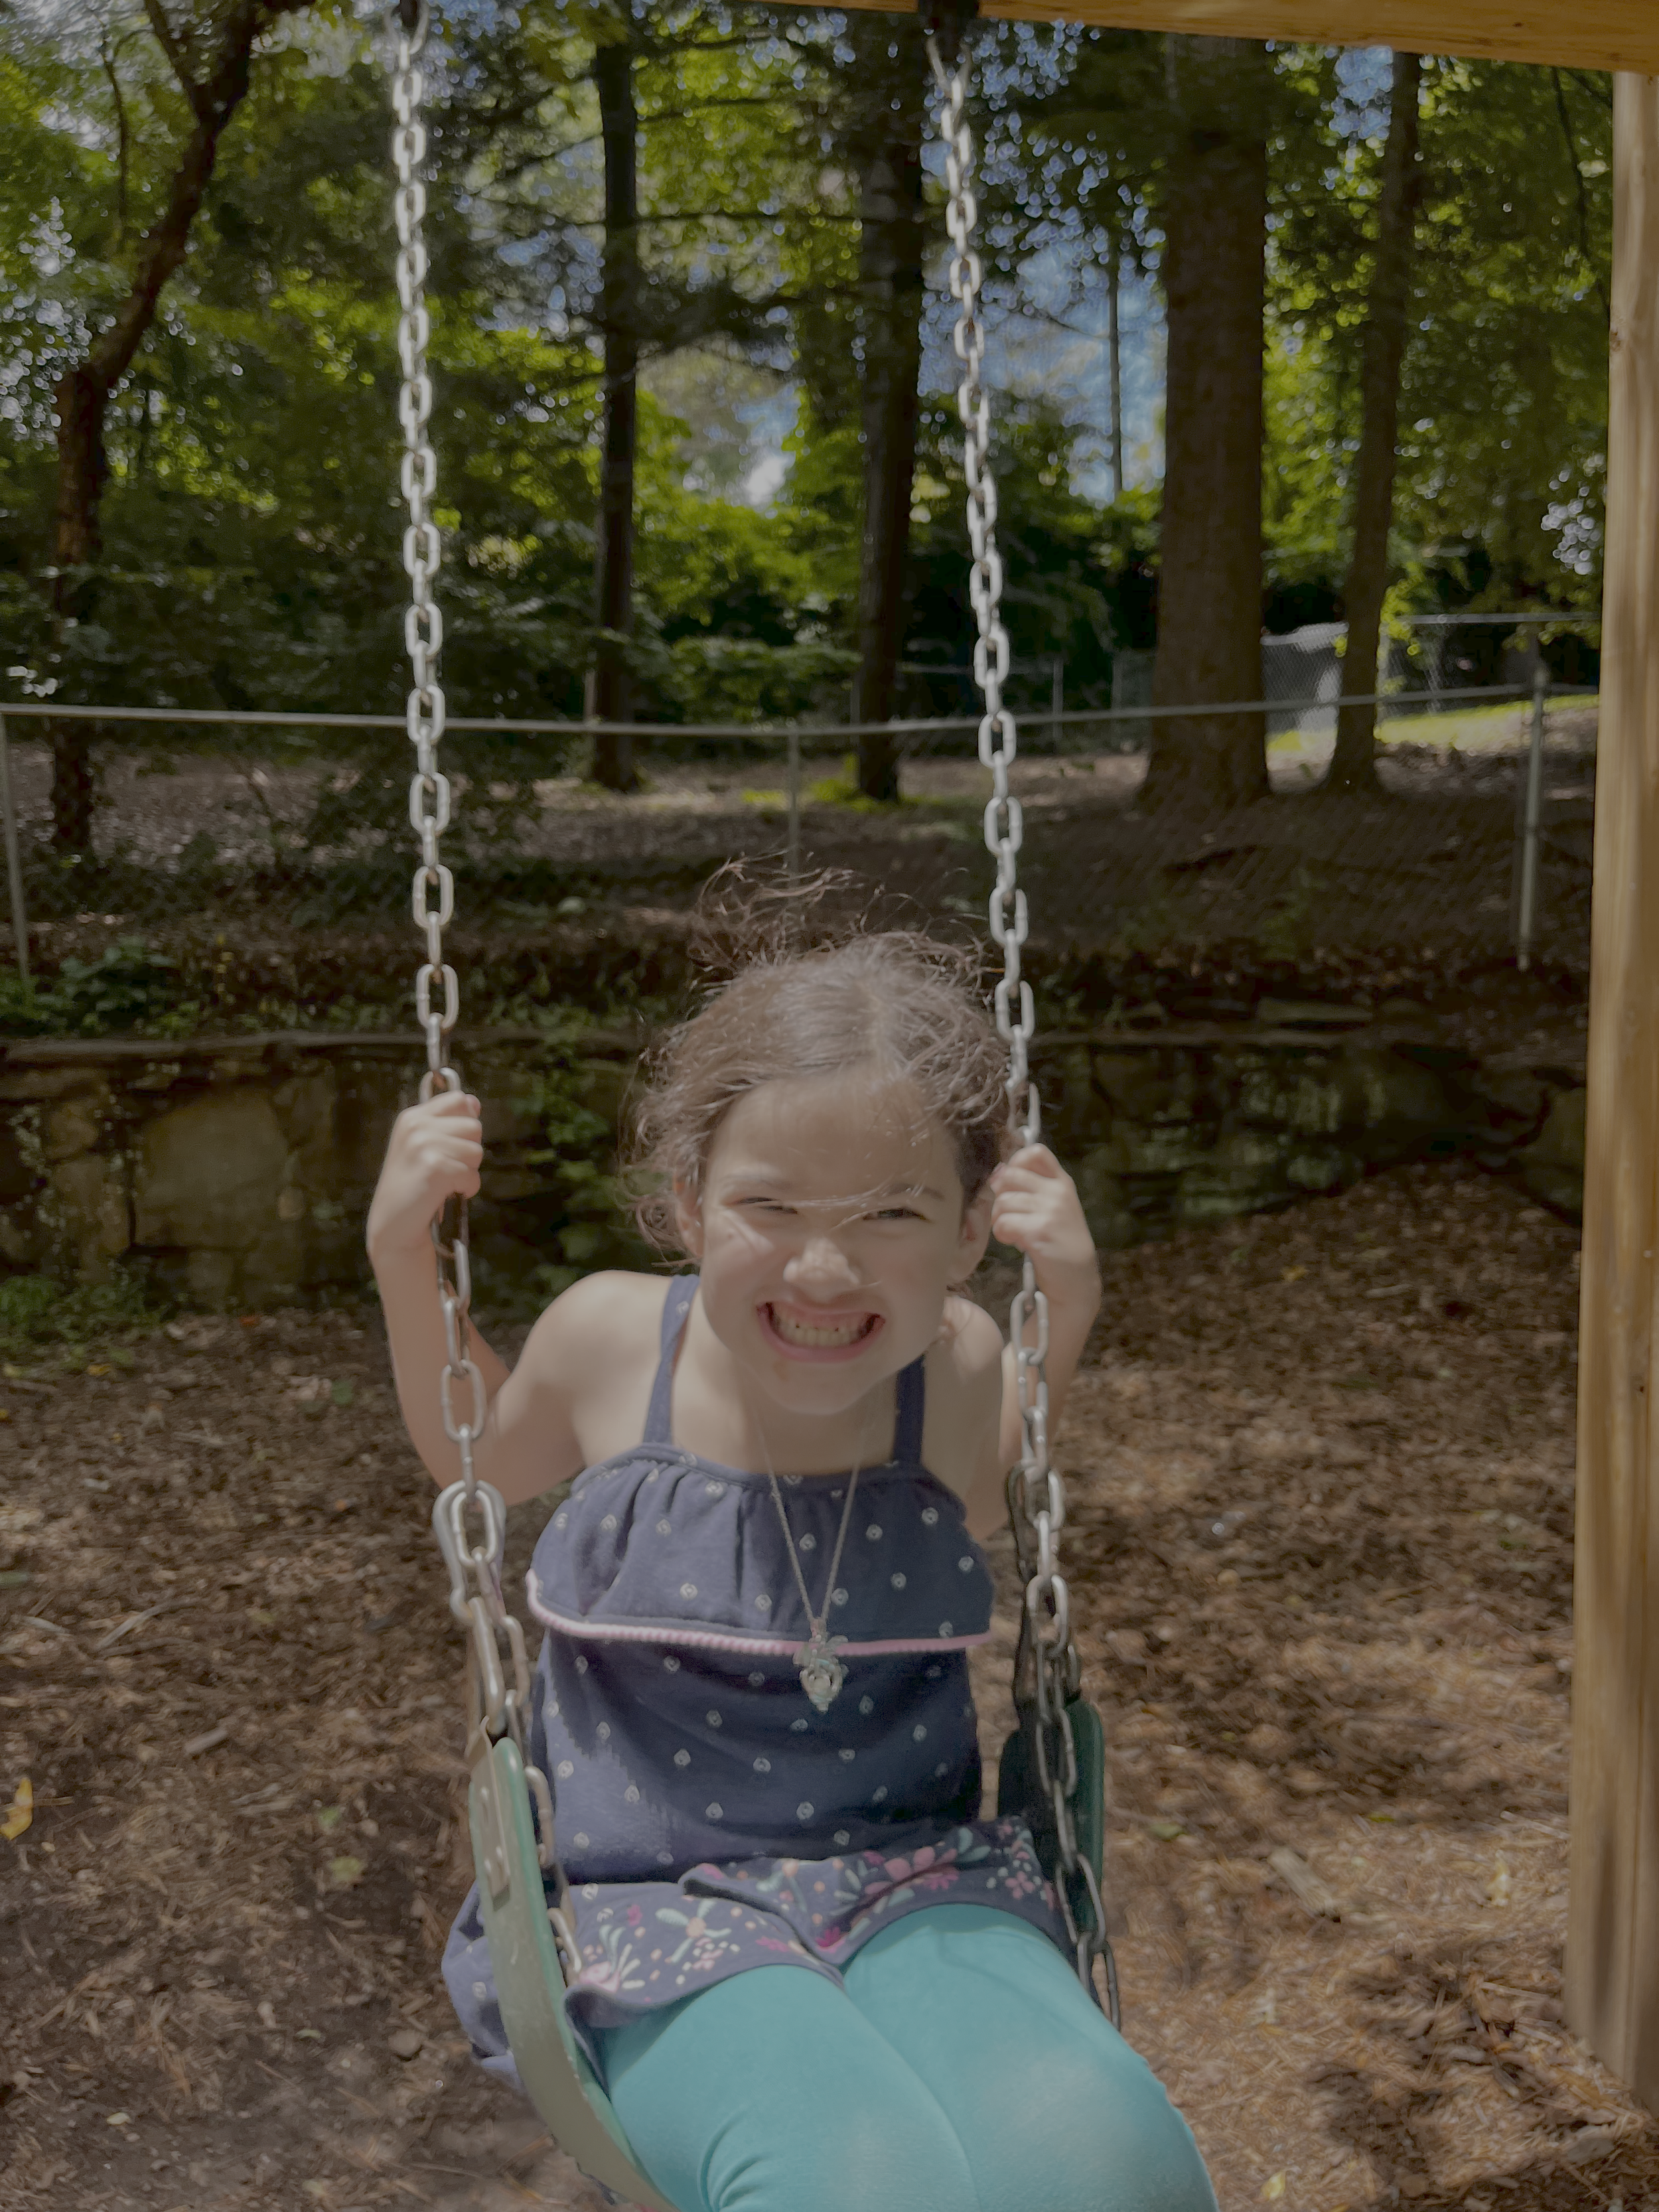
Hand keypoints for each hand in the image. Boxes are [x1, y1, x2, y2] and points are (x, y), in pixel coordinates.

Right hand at [367, 1091, 482, 1264]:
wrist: (393, 1223)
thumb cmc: (413, 1186)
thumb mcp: (425, 1146)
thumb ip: (448, 1123)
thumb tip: (475, 1102)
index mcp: (413, 1116)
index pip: (460, 1099)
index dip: (466, 1122)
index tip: (452, 1144)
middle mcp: (416, 1125)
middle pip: (474, 1126)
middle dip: (468, 1152)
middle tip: (446, 1169)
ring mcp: (423, 1144)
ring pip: (476, 1151)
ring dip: (467, 1172)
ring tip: (444, 1183)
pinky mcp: (435, 1167)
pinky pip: (472, 1175)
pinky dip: (466, 1189)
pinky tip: (445, 1195)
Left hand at [988, 1145, 1099, 1305]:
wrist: (1076, 1279)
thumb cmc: (1059, 1243)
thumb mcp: (1054, 1208)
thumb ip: (1032, 1189)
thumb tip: (997, 1173)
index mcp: (1062, 1183)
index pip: (1036, 1152)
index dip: (1015, 1162)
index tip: (1012, 1184)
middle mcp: (1058, 1192)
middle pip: (1010, 1175)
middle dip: (1000, 1195)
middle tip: (1009, 1214)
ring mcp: (1050, 1211)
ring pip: (1003, 1201)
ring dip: (1000, 1219)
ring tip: (1013, 1232)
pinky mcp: (1039, 1231)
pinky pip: (1003, 1223)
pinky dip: (1002, 1234)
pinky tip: (1014, 1242)